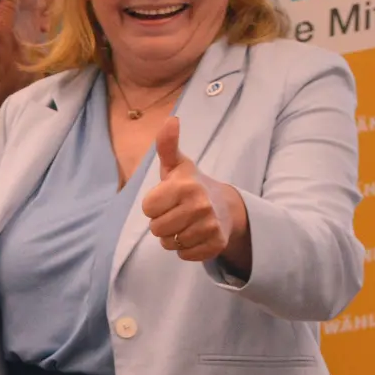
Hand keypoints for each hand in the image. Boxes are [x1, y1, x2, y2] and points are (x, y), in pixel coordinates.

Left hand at [140, 117, 247, 263]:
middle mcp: (199, 205)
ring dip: (172, 237)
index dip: (153, 205)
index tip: (166, 198)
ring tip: (184, 223)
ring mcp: (210, 226)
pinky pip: (185, 255)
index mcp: (185, 186)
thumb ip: (167, 145)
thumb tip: (171, 120)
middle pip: (156, 228)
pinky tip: (194, 235)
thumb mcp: (177, 165)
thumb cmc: (191, 185)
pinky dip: (185, 249)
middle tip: (176, 212)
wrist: (226, 206)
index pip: (148, 209)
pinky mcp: (216, 244)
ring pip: (169, 243)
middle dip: (161, 222)